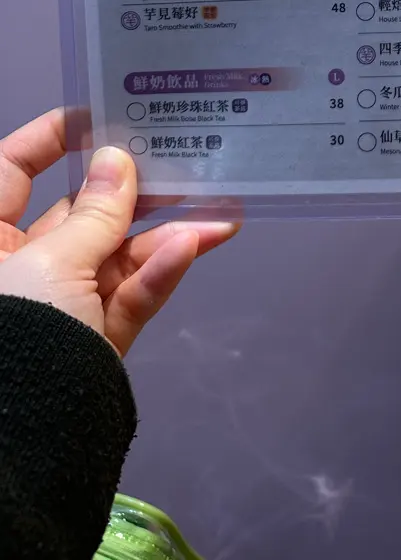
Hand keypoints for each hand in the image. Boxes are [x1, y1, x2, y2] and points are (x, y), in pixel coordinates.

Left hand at [0, 109, 239, 355]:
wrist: (19, 446)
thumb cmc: (15, 329)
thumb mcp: (52, 262)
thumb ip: (95, 211)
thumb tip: (117, 159)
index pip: (11, 171)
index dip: (51, 139)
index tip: (101, 116)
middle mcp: (13, 269)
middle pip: (76, 215)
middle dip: (132, 194)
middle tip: (181, 162)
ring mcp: (55, 308)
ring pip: (112, 258)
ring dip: (163, 236)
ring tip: (217, 215)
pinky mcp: (89, 343)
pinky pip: (125, 299)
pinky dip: (158, 275)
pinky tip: (192, 246)